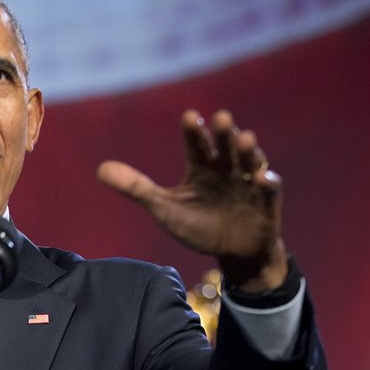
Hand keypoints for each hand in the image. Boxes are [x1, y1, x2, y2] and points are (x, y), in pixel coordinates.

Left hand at [97, 109, 286, 292]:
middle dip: (223, 134)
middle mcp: (227, 169)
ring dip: (247, 150)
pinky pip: (269, 189)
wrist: (231, 253)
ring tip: (245, 138)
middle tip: (221, 118)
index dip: (194, 132)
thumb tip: (100, 169)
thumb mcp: (164, 208)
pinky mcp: (266, 202)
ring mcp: (248, 184)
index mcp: (202, 168)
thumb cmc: (198, 226)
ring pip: (249, 161)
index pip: (197, 145)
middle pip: (225, 147)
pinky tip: (261, 177)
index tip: (189, 116)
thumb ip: (137, 188)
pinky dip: (266, 182)